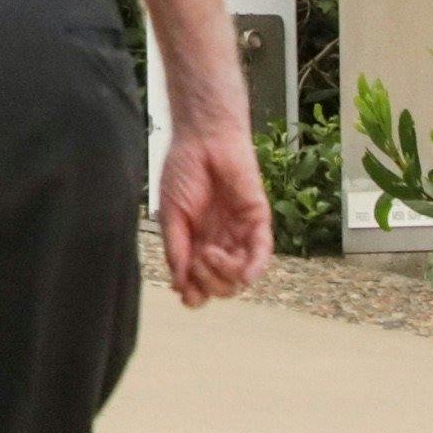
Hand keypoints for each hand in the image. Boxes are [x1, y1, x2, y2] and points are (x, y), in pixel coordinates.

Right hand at [156, 114, 274, 306]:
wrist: (202, 139)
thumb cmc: (182, 171)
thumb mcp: (170, 214)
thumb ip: (176, 249)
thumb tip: (178, 286)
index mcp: (196, 244)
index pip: (200, 283)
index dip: (194, 293)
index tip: (185, 291)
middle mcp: (219, 244)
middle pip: (221, 286)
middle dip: (207, 282)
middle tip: (195, 261)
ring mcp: (239, 235)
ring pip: (240, 276)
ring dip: (224, 275)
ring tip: (208, 253)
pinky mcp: (257, 222)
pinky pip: (262, 254)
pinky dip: (254, 269)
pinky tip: (242, 273)